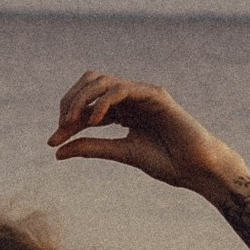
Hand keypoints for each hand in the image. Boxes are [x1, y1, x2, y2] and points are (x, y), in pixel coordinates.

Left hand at [48, 71, 233, 194]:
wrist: (196, 168)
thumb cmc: (166, 162)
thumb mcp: (121, 153)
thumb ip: (92, 148)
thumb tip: (57, 151)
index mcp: (123, 111)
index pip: (86, 104)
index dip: (67, 120)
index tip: (53, 142)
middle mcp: (131, 98)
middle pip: (90, 83)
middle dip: (70, 102)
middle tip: (60, 128)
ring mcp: (142, 94)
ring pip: (102, 81)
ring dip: (81, 99)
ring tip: (71, 123)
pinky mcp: (155, 95)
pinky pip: (121, 89)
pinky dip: (103, 102)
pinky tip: (94, 121)